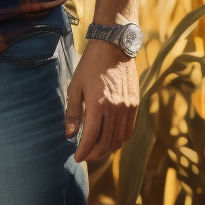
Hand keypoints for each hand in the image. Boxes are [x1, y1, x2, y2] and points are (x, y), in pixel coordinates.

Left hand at [65, 38, 138, 162]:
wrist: (114, 47)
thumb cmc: (90, 65)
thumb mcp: (76, 86)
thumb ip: (73, 112)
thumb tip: (70, 135)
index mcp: (98, 103)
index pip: (91, 137)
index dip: (83, 151)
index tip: (76, 157)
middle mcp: (116, 108)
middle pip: (106, 142)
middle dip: (94, 153)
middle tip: (84, 156)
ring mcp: (128, 107)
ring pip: (119, 139)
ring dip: (107, 150)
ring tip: (96, 151)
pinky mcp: (135, 104)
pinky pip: (129, 130)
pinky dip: (119, 140)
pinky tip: (110, 141)